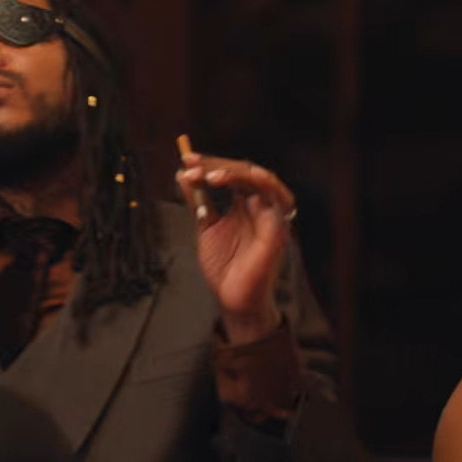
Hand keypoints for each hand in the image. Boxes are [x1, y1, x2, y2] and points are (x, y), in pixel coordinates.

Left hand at [176, 152, 295, 343]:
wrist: (233, 299)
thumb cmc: (224, 268)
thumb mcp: (206, 227)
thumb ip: (198, 201)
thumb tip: (183, 174)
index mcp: (244, 205)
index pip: (231, 173)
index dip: (209, 164)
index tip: (186, 161)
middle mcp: (260, 206)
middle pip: (244, 171)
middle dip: (215, 165)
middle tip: (191, 165)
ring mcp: (270, 215)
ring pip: (260, 178)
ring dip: (234, 171)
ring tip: (209, 175)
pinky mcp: (277, 228)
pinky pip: (277, 198)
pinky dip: (261, 183)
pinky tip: (241, 177)